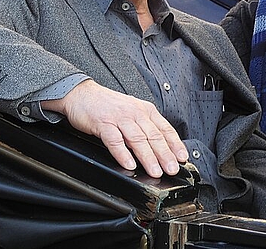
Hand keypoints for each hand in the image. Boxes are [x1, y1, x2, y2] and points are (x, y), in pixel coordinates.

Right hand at [42, 79, 188, 176]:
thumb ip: (146, 127)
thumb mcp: (133, 112)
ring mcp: (119, 118)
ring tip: (155, 171)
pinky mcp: (103, 123)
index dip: (175, 144)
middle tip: (172, 169)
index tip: (182, 158)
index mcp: (145, 110)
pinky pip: (115, 140)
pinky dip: (123, 154)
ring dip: (147, 157)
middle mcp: (135, 113)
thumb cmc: (108, 106)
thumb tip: (161, 148)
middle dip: (165, 154)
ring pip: (137, 139)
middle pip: (153, 135)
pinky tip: (129, 164)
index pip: (165, 128)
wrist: (82, 94)